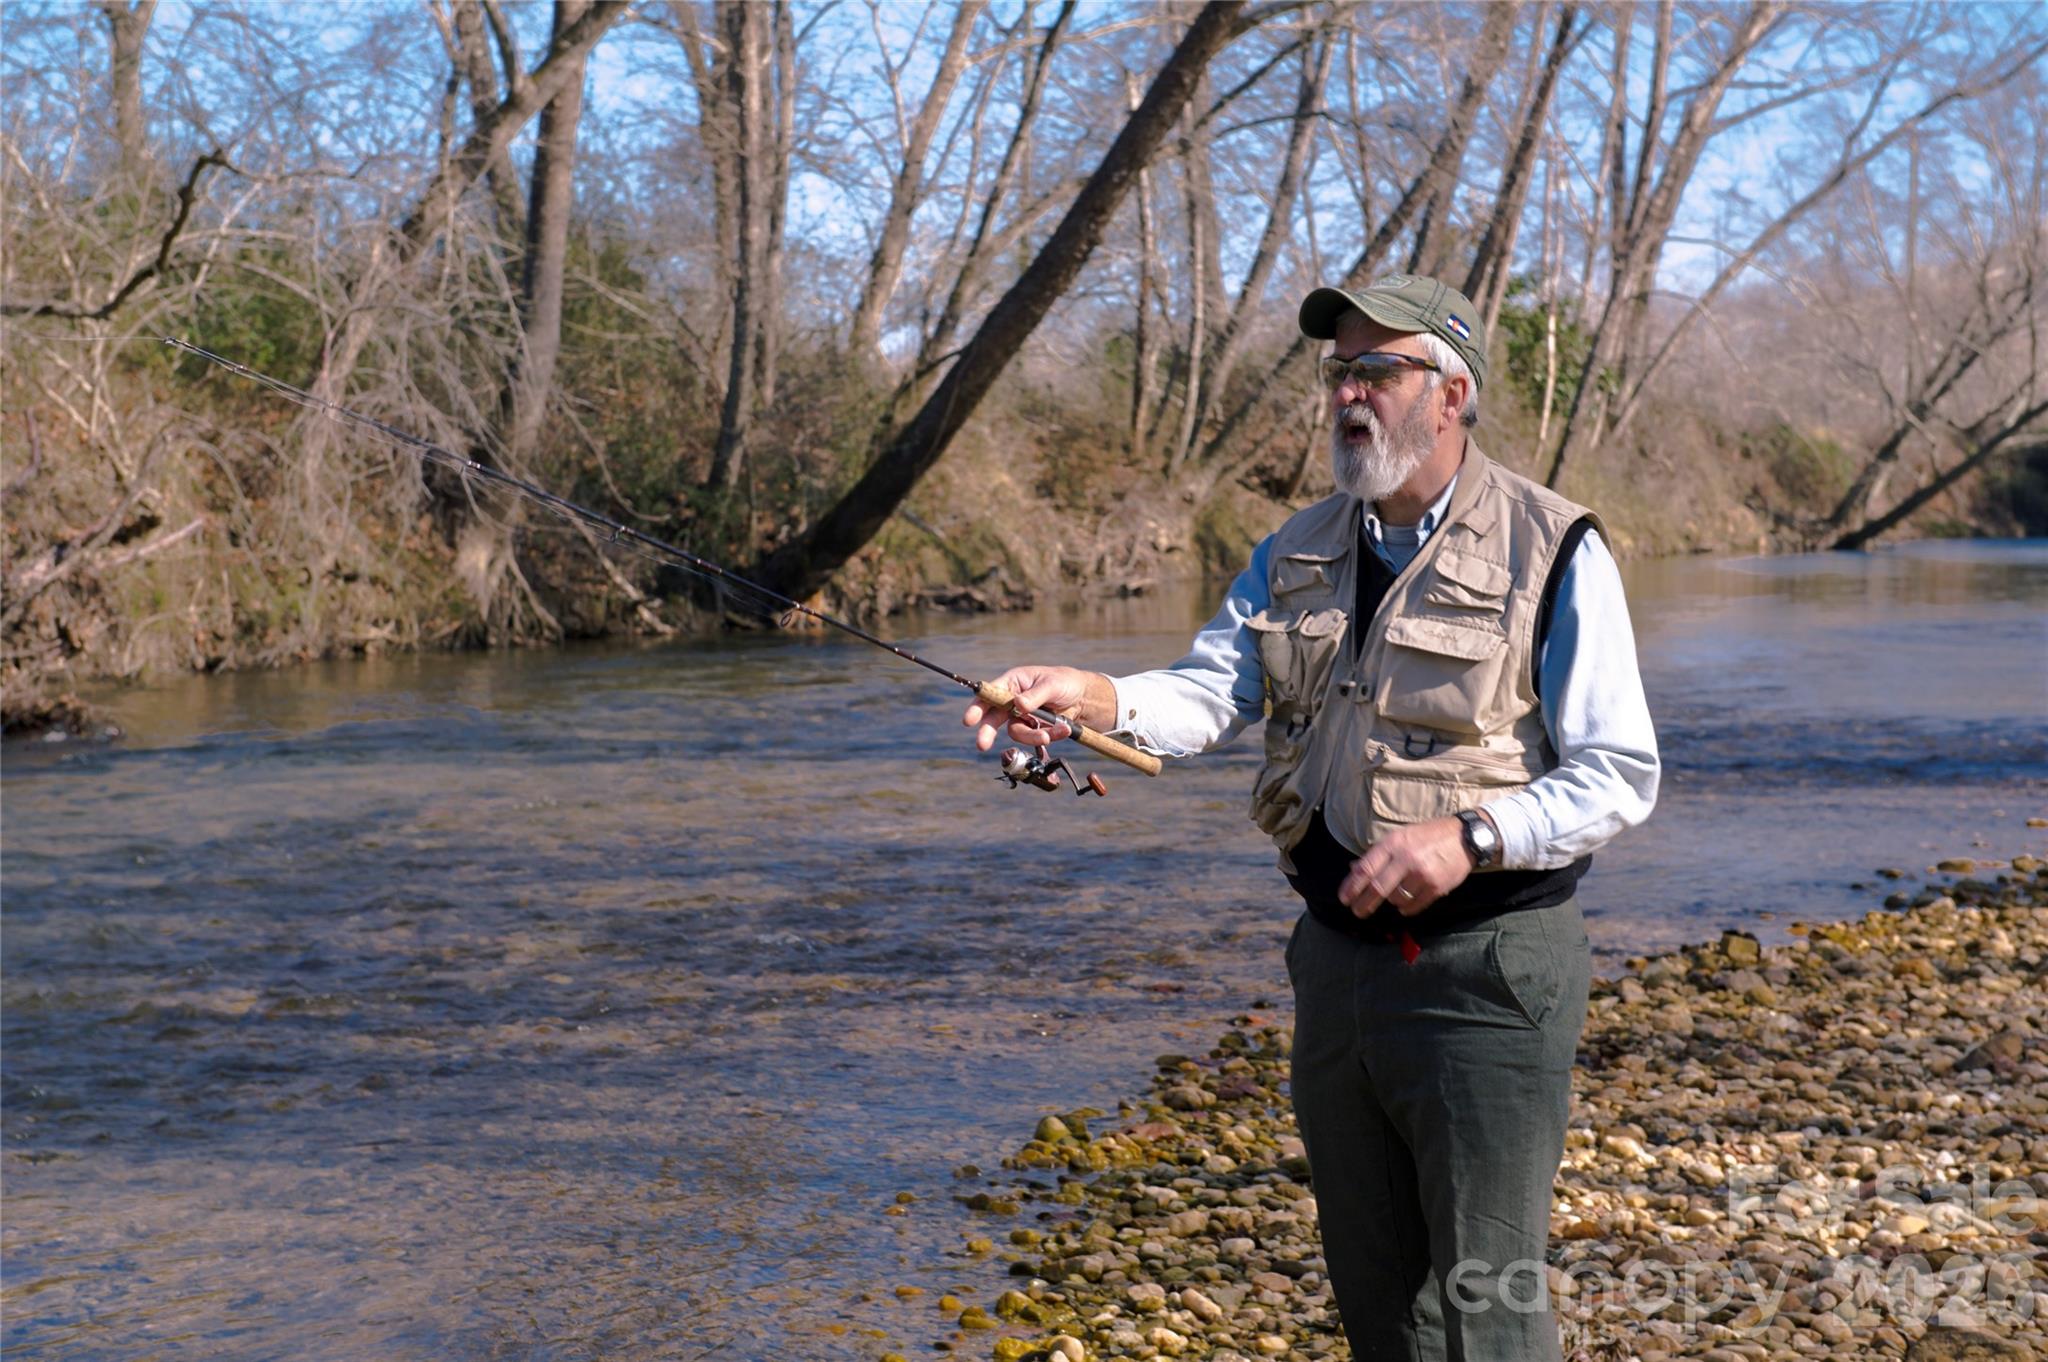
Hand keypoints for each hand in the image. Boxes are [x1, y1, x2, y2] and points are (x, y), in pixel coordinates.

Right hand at [963, 665, 1114, 751]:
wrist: (1083, 698)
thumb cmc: (1064, 682)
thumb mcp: (1052, 684)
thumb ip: (1035, 695)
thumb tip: (1018, 705)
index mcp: (1012, 683)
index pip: (990, 695)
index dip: (978, 707)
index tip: (970, 720)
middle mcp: (1012, 701)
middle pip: (993, 718)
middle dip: (987, 732)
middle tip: (982, 744)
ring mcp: (1022, 717)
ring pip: (1017, 733)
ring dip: (1032, 736)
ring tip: (1049, 735)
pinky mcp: (1034, 729)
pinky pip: (1035, 738)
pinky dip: (1049, 736)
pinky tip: (1062, 729)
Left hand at [1339, 815, 1474, 917]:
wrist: (1465, 837)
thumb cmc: (1428, 836)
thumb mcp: (1400, 836)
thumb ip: (1378, 854)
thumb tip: (1354, 869)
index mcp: (1393, 843)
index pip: (1366, 868)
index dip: (1351, 886)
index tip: (1344, 898)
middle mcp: (1406, 858)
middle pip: (1378, 888)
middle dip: (1364, 903)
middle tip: (1357, 911)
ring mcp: (1422, 874)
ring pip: (1395, 899)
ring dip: (1391, 901)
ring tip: (1394, 894)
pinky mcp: (1436, 888)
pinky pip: (1413, 906)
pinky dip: (1405, 908)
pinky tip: (1405, 903)